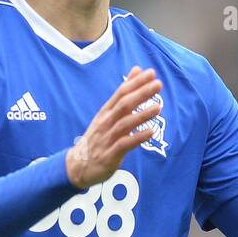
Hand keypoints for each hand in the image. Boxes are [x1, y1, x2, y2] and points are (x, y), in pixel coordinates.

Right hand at [66, 66, 161, 188]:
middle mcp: (105, 123)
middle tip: (157, 84)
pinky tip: (150, 132)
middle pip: (123, 105)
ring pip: (124, 124)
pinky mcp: (110, 155)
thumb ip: (123, 94)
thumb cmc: (99, 137)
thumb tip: (136, 70)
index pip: (121, 93)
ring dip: (141, 115)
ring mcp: (107, 138)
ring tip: (158, 107)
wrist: (78, 166)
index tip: (151, 73)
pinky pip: (124, 144)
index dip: (135, 83)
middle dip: (141, 94)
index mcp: (106, 112)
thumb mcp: (108, 115)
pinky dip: (137, 138)